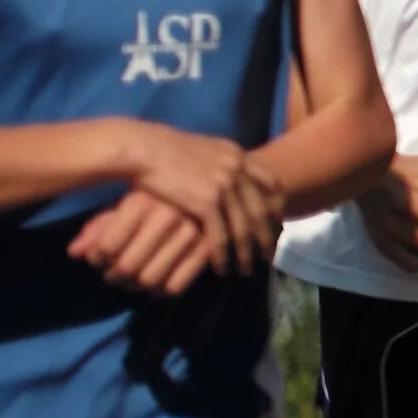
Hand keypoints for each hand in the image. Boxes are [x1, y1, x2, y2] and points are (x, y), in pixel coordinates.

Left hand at [69, 188, 220, 295]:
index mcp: (142, 201)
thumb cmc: (153, 200)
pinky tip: (156, 283)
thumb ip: (96, 229)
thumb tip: (74, 253)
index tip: (98, 258)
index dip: (97, 259)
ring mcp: (191, 232)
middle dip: (114, 277)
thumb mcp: (123, 207)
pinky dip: (160, 292)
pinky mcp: (208, 248)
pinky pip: (176, 286)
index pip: (108, 247)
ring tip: (131, 281)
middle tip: (112, 275)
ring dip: (135, 287)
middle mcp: (168, 215)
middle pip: (128, 267)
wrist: (200, 186)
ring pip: (150, 280)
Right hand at [119, 120, 283, 274]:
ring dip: (246, 253)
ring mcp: (224, 186)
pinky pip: (221, 236)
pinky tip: (223, 268)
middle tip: (270, 256)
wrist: (140, 147)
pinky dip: (223, 255)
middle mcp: (237, 170)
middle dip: (268, 237)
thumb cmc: (160, 148)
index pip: (271, 183)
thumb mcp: (201, 148)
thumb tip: (227, 173)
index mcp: (237, 155)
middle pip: (262, 211)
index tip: (278, 224)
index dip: (277, 206)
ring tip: (247, 270)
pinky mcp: (206, 201)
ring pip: (244, 228)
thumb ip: (220, 161)